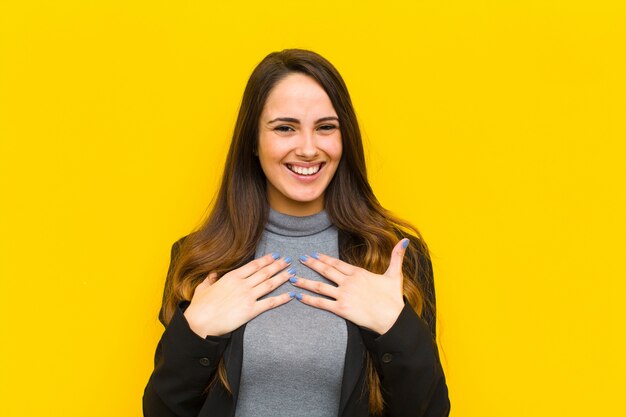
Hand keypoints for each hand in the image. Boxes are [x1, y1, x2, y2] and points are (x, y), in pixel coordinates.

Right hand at [183, 253, 294, 336]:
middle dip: (278, 265)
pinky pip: (270, 303)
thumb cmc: (200, 306)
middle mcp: (242, 284)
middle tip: (288, 260)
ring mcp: (248, 297)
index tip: (275, 256)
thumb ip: (210, 279)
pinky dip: (282, 298)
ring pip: (270, 284)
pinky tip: (291, 295)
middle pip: (265, 272)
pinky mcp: (251, 310)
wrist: (200, 322)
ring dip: (282, 277)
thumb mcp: (203, 287)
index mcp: (232, 277)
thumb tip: (213, 274)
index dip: (266, 260)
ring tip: (292, 272)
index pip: (253, 265)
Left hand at [291, 239, 408, 334]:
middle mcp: (348, 282)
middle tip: (300, 259)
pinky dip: (309, 299)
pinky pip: (322, 303)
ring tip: (292, 278)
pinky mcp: (341, 309)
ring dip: (305, 281)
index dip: (325, 258)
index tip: (314, 254)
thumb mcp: (395, 274)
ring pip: (320, 286)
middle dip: (312, 264)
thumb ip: (396, 256)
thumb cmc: (393, 298)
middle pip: (326, 271)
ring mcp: (343, 295)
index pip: (337, 263)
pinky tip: (298, 296)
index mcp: (358, 273)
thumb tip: (405, 240)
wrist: (392, 318)